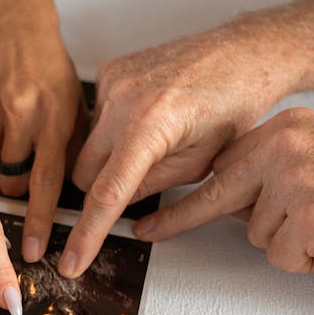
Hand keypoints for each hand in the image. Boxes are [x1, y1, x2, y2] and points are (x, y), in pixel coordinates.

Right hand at [0, 0, 82, 261]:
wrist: (15, 21)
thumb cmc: (49, 67)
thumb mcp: (73, 106)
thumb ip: (67, 151)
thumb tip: (61, 201)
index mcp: (54, 118)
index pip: (46, 182)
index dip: (37, 222)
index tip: (30, 253)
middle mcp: (22, 115)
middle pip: (8, 186)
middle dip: (9, 188)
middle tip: (13, 162)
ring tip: (4, 126)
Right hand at [61, 27, 296, 276]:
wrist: (241, 54)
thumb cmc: (234, 104)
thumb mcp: (202, 162)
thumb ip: (155, 185)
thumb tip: (119, 201)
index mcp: (150, 124)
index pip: (107, 194)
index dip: (87, 234)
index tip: (73, 261)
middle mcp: (122, 98)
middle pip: (86, 172)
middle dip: (107, 188)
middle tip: (151, 175)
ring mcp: (112, 82)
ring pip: (88, 147)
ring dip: (113, 156)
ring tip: (157, 139)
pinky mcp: (109, 72)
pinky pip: (95, 118)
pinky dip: (115, 130)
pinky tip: (149, 118)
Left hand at [133, 108, 313, 272]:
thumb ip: (274, 168)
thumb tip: (230, 199)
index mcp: (283, 131)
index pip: (219, 165)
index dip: (189, 196)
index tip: (150, 212)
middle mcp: (283, 150)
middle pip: (217, 196)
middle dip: (181, 220)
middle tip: (147, 234)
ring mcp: (295, 183)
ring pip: (257, 236)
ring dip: (289, 244)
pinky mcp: (311, 220)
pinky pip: (285, 259)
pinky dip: (310, 262)